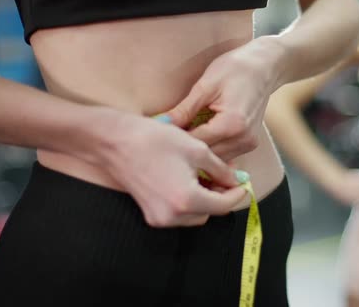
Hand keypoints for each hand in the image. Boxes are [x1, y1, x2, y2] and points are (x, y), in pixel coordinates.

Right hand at [98, 114, 246, 227]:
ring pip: (195, 215)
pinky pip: (179, 213)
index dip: (237, 192)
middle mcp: (173, 215)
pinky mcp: (150, 214)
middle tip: (225, 174)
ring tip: (207, 175)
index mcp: (187, 200)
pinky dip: (189, 201)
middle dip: (221, 195)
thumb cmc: (154, 140)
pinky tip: (190, 180)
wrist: (115, 142)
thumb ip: (221, 169)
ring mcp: (160, 218)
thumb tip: (236, 179)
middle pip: (210, 213)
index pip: (223, 205)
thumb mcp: (196, 149)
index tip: (243, 181)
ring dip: (205, 199)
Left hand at [166, 37, 284, 161]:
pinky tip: (197, 139)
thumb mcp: (206, 85)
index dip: (175, 140)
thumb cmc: (236, 68)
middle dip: (185, 150)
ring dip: (198, 152)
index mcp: (232, 124)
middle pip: (206, 156)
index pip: (195, 143)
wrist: (266, 65)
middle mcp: (243, 139)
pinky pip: (225, 154)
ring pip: (215, 159)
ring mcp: (248, 143)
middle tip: (164, 141)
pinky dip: (211, 149)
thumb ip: (184, 110)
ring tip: (179, 141)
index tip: (157, 136)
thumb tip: (162, 124)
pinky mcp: (250, 143)